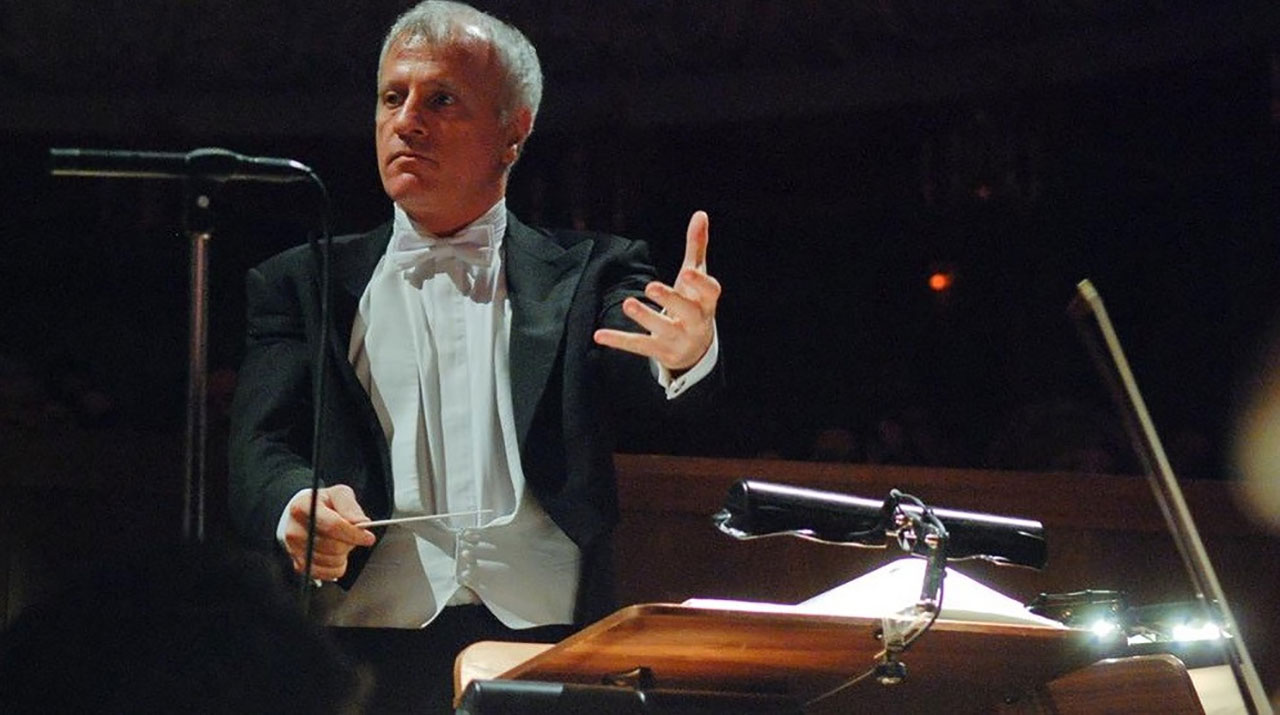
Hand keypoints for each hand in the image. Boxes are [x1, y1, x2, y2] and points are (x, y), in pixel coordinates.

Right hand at [282, 485, 375, 581]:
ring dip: (344, 555)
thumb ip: (350, 506)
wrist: (304, 516)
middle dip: (350, 543)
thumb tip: (362, 523)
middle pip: (333, 546)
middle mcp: (294, 530)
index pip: (332, 525)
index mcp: (303, 508)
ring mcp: (294, 550)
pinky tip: (337, 555)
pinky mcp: (299, 565)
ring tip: (342, 542)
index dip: (354, 534)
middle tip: (353, 536)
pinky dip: (337, 567)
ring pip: (332, 562)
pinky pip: (327, 574)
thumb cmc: (323, 504)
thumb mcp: (338, 495)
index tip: (368, 537)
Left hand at [594, 210, 719, 370]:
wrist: (695, 350)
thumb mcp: (696, 277)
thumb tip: (700, 214)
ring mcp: (678, 339)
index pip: (709, 292)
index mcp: (706, 302)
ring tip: (628, 304)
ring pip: (662, 329)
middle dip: (670, 300)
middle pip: (687, 311)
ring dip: (645, 317)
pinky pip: (639, 346)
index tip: (686, 272)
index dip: (700, 283)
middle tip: (651, 286)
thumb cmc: (694, 304)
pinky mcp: (660, 351)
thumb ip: (696, 247)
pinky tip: (600, 335)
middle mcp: (695, 322)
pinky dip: (619, 341)